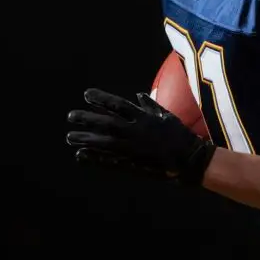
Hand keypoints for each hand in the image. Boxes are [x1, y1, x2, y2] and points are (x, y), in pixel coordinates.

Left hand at [66, 88, 215, 185]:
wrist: (190, 159)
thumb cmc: (179, 134)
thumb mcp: (166, 115)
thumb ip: (150, 105)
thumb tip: (138, 95)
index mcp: (144, 117)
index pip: (118, 105)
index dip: (101, 99)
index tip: (86, 95)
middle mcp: (136, 131)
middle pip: (107, 123)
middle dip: (87, 119)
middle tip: (70, 116)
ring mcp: (133, 149)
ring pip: (104, 143)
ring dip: (86, 139)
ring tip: (69, 138)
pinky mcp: (133, 164)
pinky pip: (110, 161)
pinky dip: (95, 158)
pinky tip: (81, 156)